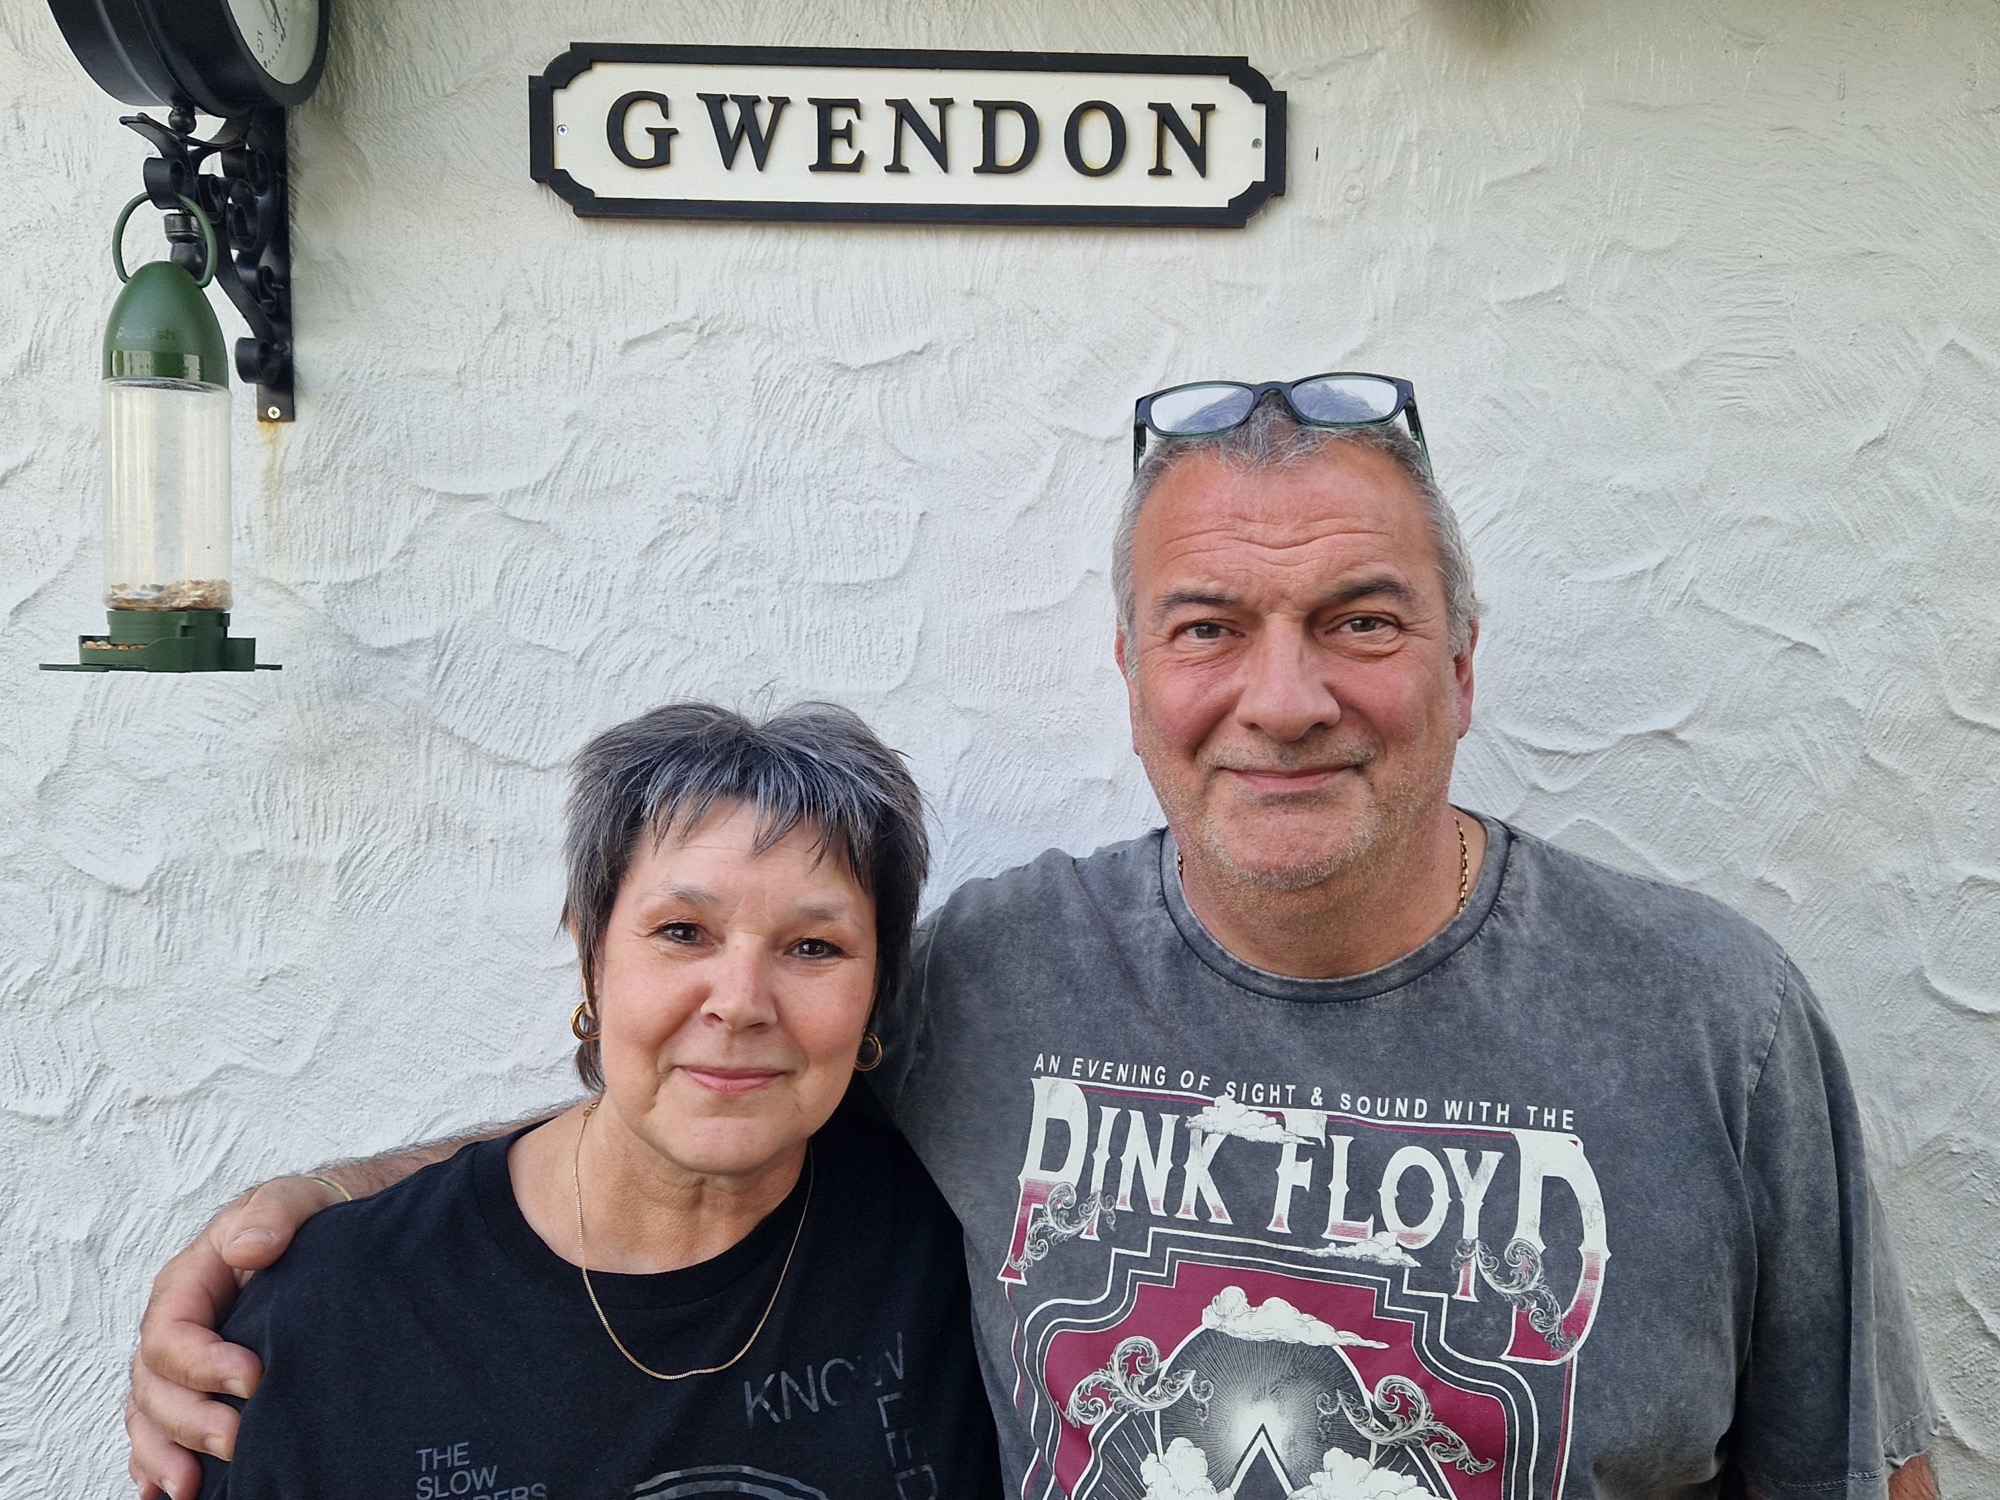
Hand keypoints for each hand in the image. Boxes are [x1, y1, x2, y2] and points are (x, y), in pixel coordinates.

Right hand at [126, 1176, 344, 1499]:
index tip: (254, 1378)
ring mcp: (186, 1358)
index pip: (171, 1331)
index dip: (202, 1363)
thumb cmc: (314, 1214)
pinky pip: (160, 1427)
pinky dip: (156, 1461)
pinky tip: (167, 1490)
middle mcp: (179, 1323)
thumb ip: (276, 1211)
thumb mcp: (300, 1198)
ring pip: (150, 1413)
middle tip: (237, 1442)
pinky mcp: (202, 1384)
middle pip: (154, 1383)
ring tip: (191, 1487)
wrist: (341, 1228)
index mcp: (192, 1279)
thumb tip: (247, 1247)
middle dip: (189, 1420)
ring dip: (164, 1453)